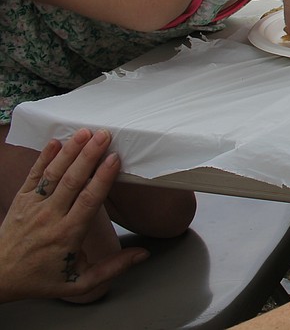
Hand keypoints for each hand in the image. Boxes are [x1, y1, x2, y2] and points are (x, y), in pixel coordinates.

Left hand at [0, 129, 147, 302]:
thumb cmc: (41, 278)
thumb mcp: (80, 282)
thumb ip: (113, 268)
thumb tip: (143, 254)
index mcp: (68, 234)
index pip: (88, 200)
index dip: (102, 178)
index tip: (115, 159)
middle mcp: (50, 217)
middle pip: (72, 181)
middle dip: (89, 155)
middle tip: (104, 135)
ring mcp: (33, 206)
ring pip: (53, 174)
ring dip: (70, 151)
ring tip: (84, 132)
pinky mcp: (21, 200)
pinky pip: (34, 175)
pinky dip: (44, 157)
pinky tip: (55, 142)